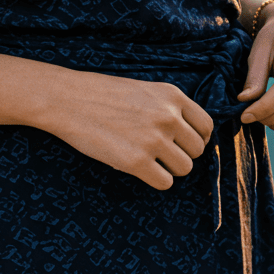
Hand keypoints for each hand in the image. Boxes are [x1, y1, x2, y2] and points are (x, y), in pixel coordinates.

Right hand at [45, 72, 213, 189]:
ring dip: (169, 169)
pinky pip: (165, 182)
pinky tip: (140, 169)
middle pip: (197, 150)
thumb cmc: (102, 95)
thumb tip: (189, 136)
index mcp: (172, 96)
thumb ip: (169, 108)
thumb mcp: (144, 90)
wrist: (67, 100)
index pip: (206, 126)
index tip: (183, 144)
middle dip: (181, 155)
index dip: (197, 139)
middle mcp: (168, 117)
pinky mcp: (136, 161)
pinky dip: (156, 180)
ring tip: (149, 161)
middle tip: (160, 153)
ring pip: (184, 168)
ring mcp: (153, 140)